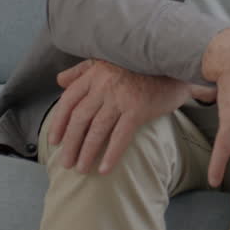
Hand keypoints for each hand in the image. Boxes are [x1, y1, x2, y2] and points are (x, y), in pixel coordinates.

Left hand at [50, 58, 190, 174]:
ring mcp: (121, 97)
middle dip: (70, 143)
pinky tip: (105, 169)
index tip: (54, 140)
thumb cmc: (140, 66)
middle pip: (80, 118)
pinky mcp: (138, 109)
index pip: (69, 100)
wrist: (174, 64)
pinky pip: (120, 136)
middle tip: (65, 162)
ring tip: (81, 169)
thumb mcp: (108, 61)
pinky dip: (111, 154)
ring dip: (86, 152)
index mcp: (95, 73)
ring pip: (97, 130)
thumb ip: (82, 70)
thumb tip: (59, 81)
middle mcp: (104, 84)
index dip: (59, 122)